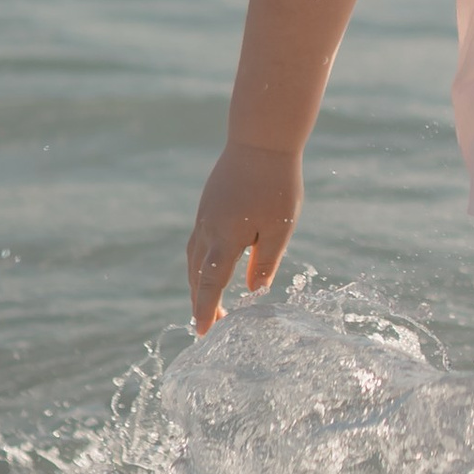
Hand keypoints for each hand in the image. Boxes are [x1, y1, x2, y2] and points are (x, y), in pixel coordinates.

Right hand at [187, 140, 303, 331]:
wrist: (260, 140)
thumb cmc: (276, 184)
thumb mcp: (279, 228)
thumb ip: (265, 262)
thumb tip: (254, 292)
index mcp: (225, 239)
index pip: (210, 284)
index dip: (206, 310)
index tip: (203, 333)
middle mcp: (208, 230)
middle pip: (197, 276)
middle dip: (201, 302)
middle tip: (212, 326)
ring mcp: (204, 217)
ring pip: (194, 259)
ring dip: (197, 283)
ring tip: (207, 301)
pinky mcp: (207, 206)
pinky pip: (197, 243)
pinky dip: (199, 263)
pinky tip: (209, 266)